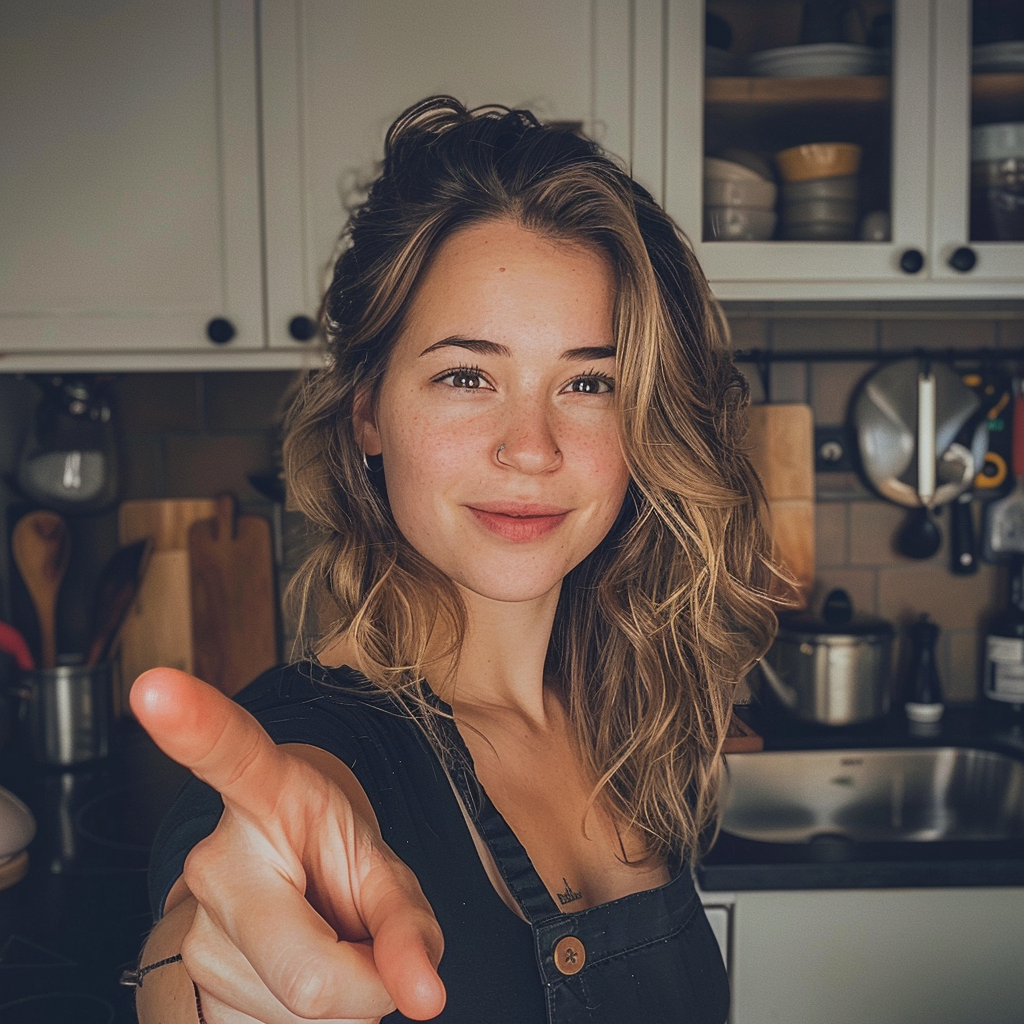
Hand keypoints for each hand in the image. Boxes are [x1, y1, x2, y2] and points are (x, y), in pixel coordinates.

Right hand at [131, 668, 445, 1022]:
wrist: (291, 878)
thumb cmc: (338, 859)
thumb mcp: (386, 872)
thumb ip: (409, 926)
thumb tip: (425, 997)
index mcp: (265, 798)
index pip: (230, 756)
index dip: (194, 723)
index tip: (156, 685)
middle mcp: (213, 863)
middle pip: (306, 977)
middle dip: (365, 984)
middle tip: (363, 939)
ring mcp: (189, 932)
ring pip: (295, 1020)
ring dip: (337, 1005)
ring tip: (323, 945)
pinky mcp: (181, 989)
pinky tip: (297, 976)